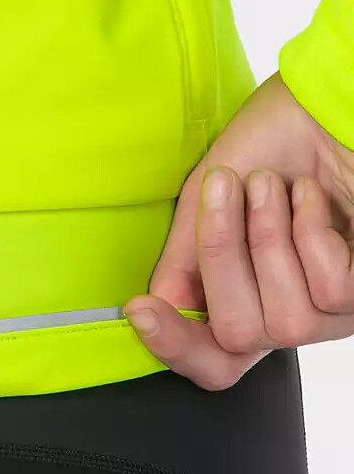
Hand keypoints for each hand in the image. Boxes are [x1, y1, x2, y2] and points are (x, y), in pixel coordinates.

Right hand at [123, 71, 353, 389]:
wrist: (316, 110)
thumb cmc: (270, 147)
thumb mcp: (204, 204)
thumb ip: (184, 264)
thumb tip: (152, 312)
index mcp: (241, 298)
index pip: (211, 362)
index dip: (174, 348)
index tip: (140, 309)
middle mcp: (287, 316)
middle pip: (238, 339)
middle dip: (221, 260)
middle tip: (222, 192)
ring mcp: (333, 313)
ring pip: (285, 324)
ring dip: (268, 240)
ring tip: (271, 187)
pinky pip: (329, 291)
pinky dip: (310, 233)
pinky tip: (310, 198)